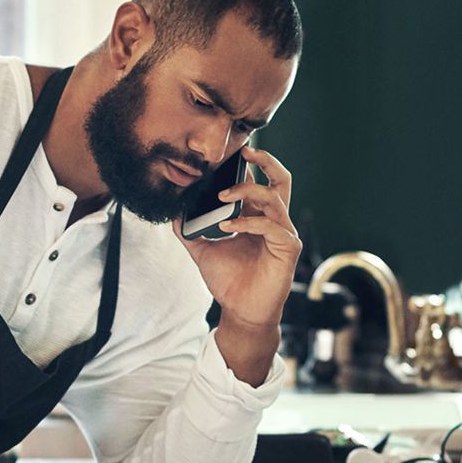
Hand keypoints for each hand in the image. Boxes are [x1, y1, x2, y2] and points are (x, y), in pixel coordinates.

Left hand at [175, 146, 300, 382]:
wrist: (239, 311)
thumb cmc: (229, 281)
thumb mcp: (202, 250)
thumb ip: (189, 231)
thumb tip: (173, 213)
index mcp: (258, 217)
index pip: (259, 182)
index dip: (247, 166)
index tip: (229, 154)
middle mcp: (274, 221)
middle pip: (281, 180)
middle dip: (266, 160)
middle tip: (245, 151)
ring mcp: (284, 233)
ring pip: (274, 197)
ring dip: (247, 191)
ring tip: (223, 195)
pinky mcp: (288, 248)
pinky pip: (271, 225)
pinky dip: (248, 222)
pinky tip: (228, 226)